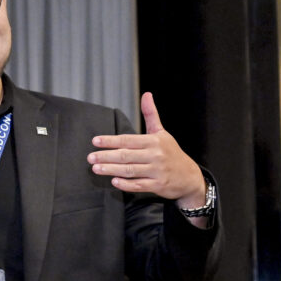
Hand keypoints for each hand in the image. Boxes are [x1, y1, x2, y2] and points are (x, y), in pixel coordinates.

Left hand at [88, 92, 206, 207]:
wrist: (190, 176)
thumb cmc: (171, 153)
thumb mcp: (162, 133)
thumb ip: (151, 114)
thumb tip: (146, 94)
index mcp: (154, 141)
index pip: (128, 140)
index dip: (110, 140)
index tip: (95, 141)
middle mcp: (156, 155)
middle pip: (126, 155)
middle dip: (106, 156)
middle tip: (90, 157)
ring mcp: (157, 171)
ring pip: (130, 170)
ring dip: (111, 169)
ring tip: (96, 168)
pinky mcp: (158, 185)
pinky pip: (139, 185)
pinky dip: (126, 184)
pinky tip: (114, 181)